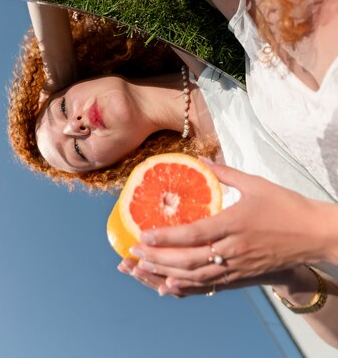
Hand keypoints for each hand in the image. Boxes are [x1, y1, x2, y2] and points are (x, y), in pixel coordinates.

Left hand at [125, 163, 324, 291]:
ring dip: (166, 274)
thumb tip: (202, 160)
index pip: (192, 234)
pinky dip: (188, 288)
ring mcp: (237, 266)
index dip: (165, 237)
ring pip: (196, 276)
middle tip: (134, 253)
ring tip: (143, 269)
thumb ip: (225, 173)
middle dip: (157, 258)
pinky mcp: (243, 277)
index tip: (142, 234)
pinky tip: (170, 286)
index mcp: (233, 224)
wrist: (314, 234)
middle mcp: (232, 249)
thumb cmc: (286, 206)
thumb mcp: (255, 183)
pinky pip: (211, 286)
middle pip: (188, 260)